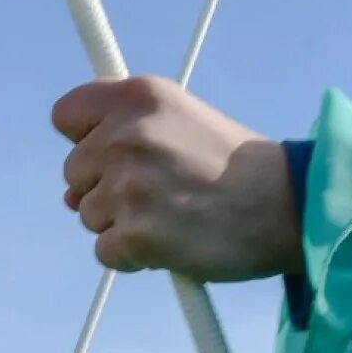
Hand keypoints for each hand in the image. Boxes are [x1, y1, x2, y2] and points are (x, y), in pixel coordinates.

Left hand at [52, 75, 299, 280]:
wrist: (285, 207)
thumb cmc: (234, 166)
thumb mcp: (181, 116)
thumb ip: (123, 130)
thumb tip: (70, 186)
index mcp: (137, 97)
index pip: (66, 115)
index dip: (84, 138)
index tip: (108, 152)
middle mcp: (127, 134)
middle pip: (73, 172)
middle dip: (106, 187)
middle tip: (160, 190)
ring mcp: (128, 186)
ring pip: (87, 214)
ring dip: (121, 223)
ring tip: (172, 214)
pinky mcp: (135, 234)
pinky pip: (105, 252)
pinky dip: (132, 256)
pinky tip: (170, 241)